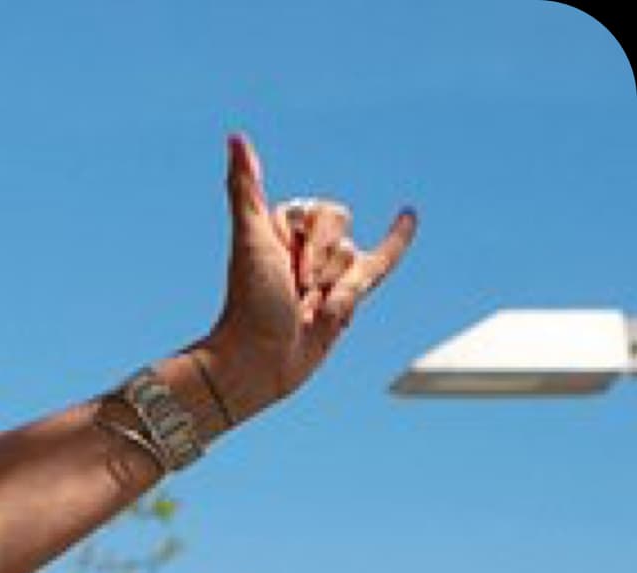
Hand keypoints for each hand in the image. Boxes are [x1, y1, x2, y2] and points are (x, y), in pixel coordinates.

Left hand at [203, 133, 415, 417]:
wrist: (255, 364)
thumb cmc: (248, 304)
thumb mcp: (251, 240)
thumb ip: (246, 190)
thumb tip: (236, 138)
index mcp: (284, 228)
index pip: (325, 212)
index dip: (313, 243)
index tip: (288, 272)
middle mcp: (304, 246)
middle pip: (343, 233)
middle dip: (323, 266)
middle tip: (295, 296)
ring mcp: (325, 271)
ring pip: (356, 262)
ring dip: (335, 293)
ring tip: (304, 316)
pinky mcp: (346, 296)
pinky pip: (382, 261)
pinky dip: (397, 240)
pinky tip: (407, 216)